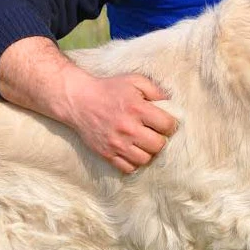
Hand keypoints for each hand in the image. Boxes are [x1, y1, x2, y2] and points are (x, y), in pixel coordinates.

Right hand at [61, 70, 178, 173]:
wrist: (79, 100)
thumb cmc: (109, 89)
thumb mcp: (134, 81)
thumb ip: (155, 91)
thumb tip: (170, 105)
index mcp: (137, 109)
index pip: (167, 126)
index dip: (169, 124)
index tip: (164, 122)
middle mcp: (127, 128)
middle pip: (158, 145)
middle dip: (160, 139)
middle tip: (154, 133)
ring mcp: (116, 143)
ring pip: (144, 159)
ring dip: (147, 152)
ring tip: (143, 143)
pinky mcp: (106, 154)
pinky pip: (128, 168)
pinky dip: (133, 162)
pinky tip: (132, 152)